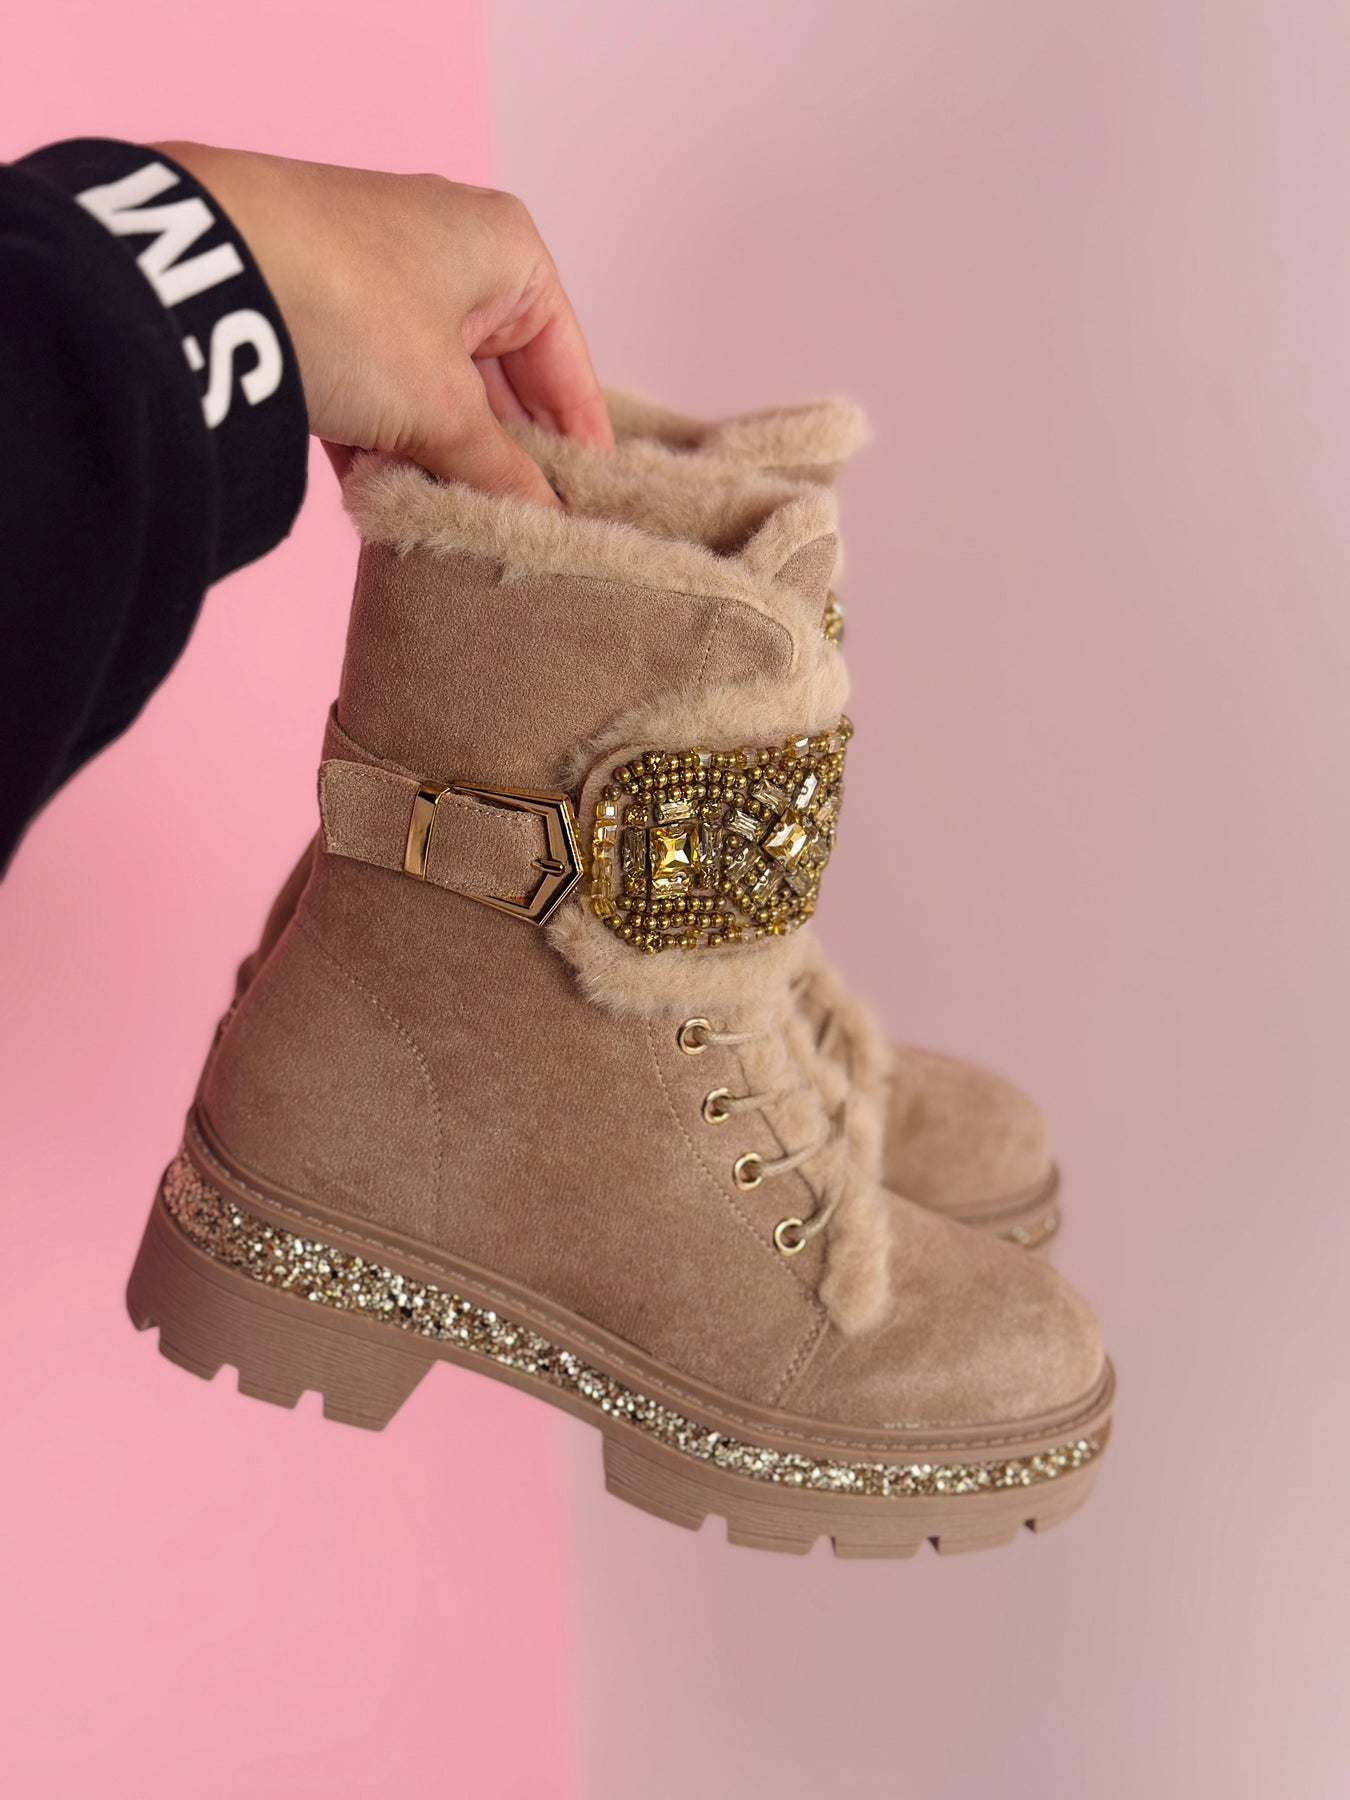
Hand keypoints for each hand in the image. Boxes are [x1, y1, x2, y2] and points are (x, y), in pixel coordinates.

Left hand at [153, 142, 611, 504]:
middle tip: (512, 528)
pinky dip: (377, 442)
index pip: (565, 362)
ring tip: (440, 519)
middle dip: (497, 457)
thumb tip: (540, 520)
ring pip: (429, 390)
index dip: (578, 441)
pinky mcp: (314, 308)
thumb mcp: (441, 410)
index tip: (589, 507)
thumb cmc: (347, 309)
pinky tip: (375, 495)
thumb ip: (499, 471)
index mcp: (505, 249)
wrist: (194, 271)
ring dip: (432, 458)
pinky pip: (371, 390)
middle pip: (498, 380)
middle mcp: (447, 248)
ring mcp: (375, 277)